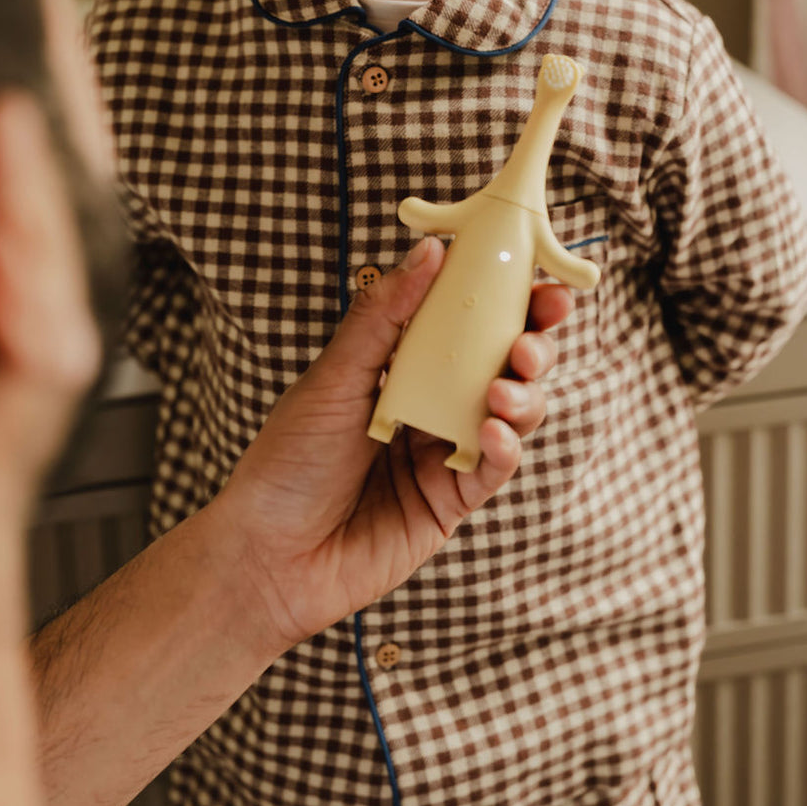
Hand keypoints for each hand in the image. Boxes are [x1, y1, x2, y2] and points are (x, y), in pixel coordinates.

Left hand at [222, 237, 571, 650]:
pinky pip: (494, 469)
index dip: (508, 301)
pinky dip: (504, 448)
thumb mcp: (335, 377)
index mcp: (401, 366)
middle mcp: (430, 405)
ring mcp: (444, 454)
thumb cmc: (287, 461)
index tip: (540, 282)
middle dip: (531, 347)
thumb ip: (384, 316)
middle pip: (502, 365)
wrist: (267, 556)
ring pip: (511, 415)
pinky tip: (494, 433)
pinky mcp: (450, 503)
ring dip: (522, 397)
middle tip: (532, 341)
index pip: (466, 323)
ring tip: (503, 391)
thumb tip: (430, 249)